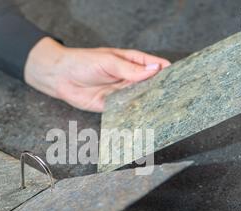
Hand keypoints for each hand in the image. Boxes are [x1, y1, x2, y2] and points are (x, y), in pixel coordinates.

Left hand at [25, 37, 170, 111]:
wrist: (60, 77)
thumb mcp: (109, 61)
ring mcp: (123, 92)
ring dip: (150, 104)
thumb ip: (131, 69)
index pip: (156, 66)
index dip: (168, 72)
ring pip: (141, 99)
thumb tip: (155, 71)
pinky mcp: (113, 106)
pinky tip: (143, 119)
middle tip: (176, 99)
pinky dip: (135, 115)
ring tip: (164, 111)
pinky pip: (127, 111)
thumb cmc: (83, 62)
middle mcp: (130, 77)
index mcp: (132, 62)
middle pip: (152, 85)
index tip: (180, 79)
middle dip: (162, 91)